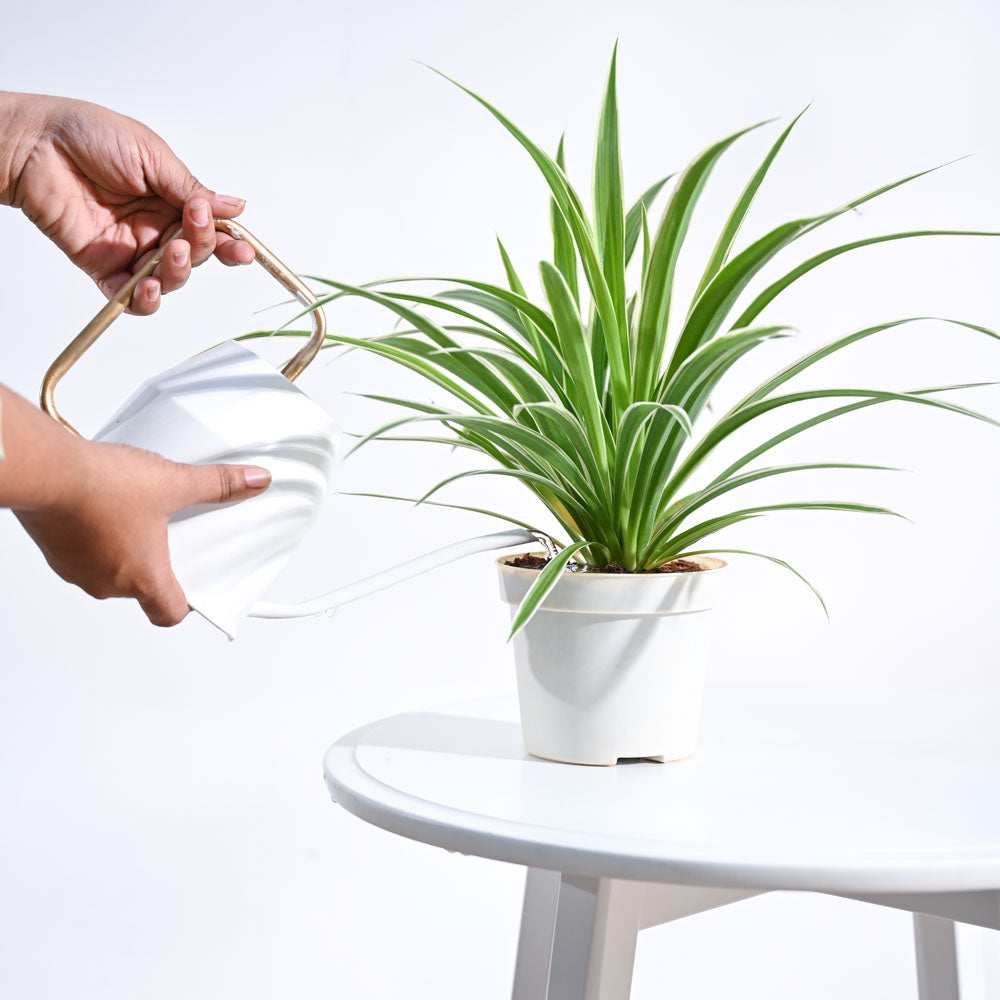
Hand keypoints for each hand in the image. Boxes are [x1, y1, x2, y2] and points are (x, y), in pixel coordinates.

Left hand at [2, 92, 254, 314]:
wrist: (35, 144)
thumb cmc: (86, 134)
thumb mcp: (152, 155)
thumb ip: (191, 189)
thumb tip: (234, 207)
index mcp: (170, 200)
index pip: (209, 229)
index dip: (228, 242)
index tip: (242, 248)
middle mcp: (154, 227)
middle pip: (196, 256)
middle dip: (203, 247)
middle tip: (193, 226)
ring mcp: (130, 249)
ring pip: (169, 279)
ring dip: (179, 272)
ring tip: (172, 252)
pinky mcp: (103, 266)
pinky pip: (129, 297)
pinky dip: (145, 301)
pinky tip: (148, 287)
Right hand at [14, 436, 270, 626]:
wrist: (47, 471)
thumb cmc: (102, 487)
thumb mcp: (173, 483)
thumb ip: (217, 485)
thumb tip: (253, 481)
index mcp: (142, 578)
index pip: (169, 613)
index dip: (186, 604)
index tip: (195, 589)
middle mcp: (107, 583)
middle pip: (142, 589)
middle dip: (157, 563)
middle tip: (168, 534)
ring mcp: (77, 570)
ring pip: (110, 571)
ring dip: (124, 549)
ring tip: (136, 513)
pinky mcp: (54, 550)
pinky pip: (82, 554)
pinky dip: (95, 537)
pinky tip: (103, 506)